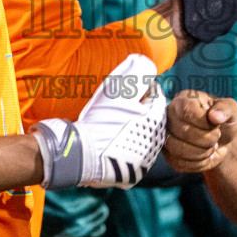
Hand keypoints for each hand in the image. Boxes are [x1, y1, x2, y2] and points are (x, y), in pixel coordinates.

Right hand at [35, 54, 166, 188]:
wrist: (80, 154)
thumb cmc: (99, 120)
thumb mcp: (118, 90)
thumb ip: (136, 72)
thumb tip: (144, 61)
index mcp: (156, 121)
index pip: (156, 96)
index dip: (142, 89)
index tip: (127, 89)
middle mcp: (155, 143)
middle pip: (152, 119)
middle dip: (140, 110)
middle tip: (119, 108)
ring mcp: (145, 161)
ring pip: (144, 138)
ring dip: (135, 130)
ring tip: (115, 125)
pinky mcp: (134, 174)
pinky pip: (134, 156)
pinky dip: (127, 148)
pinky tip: (113, 143)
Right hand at [163, 91, 236, 172]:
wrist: (221, 139)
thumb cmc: (224, 119)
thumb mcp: (232, 110)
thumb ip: (226, 109)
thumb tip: (215, 116)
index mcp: (184, 99)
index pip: (186, 112)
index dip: (204, 123)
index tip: (216, 125)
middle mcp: (169, 114)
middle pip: (182, 132)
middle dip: (206, 140)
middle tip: (216, 138)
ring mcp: (166, 134)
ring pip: (178, 149)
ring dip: (201, 153)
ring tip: (211, 148)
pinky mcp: (168, 153)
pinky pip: (179, 162)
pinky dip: (198, 163)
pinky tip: (205, 156)